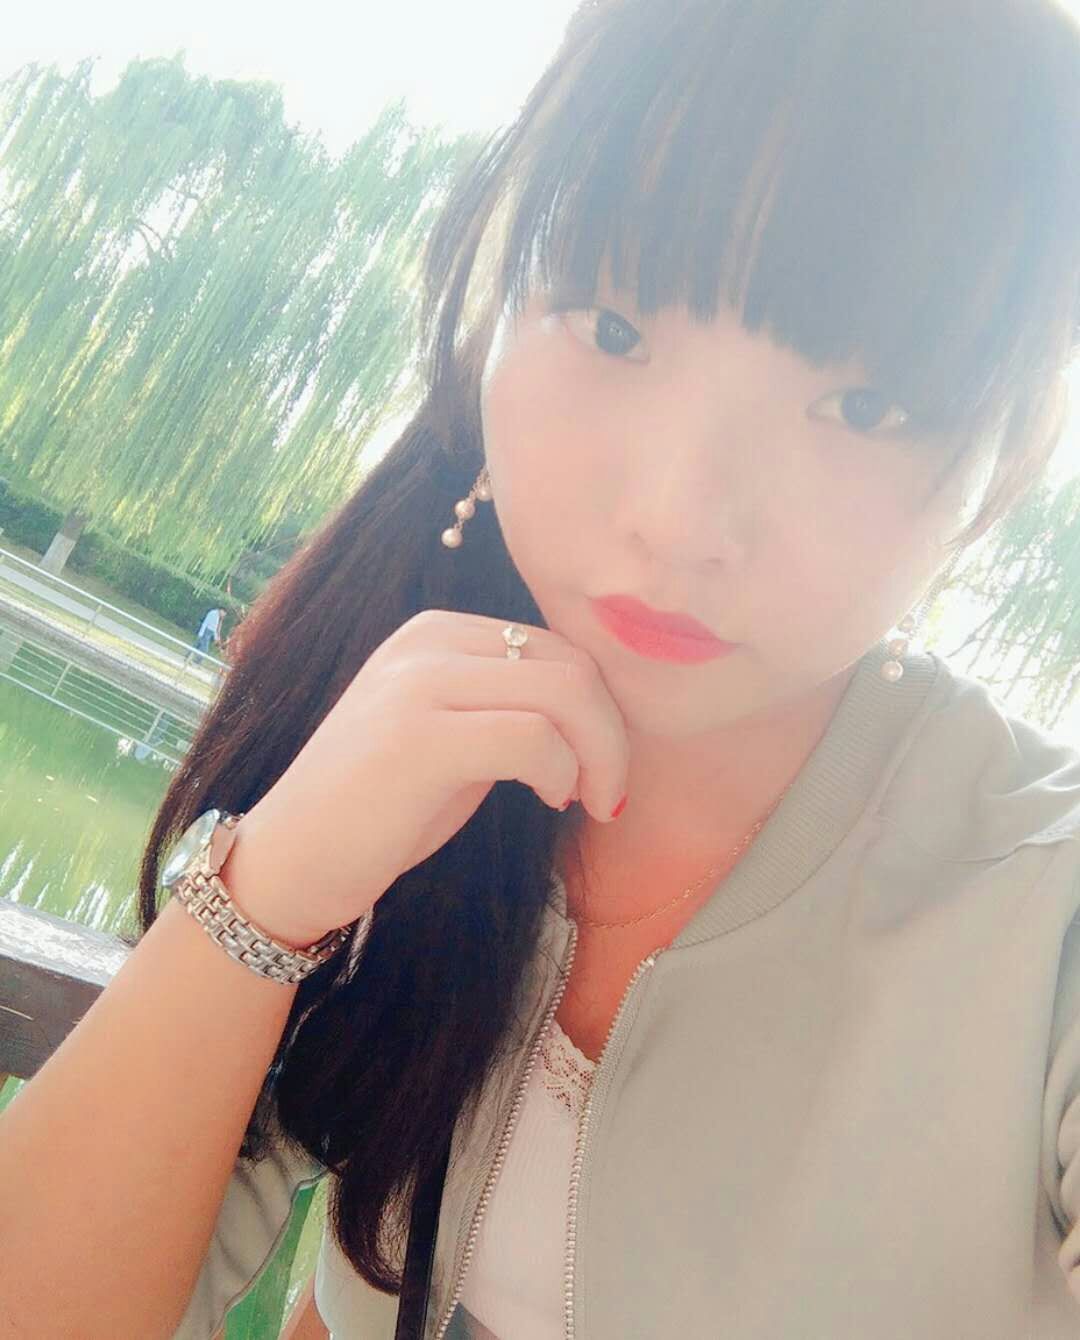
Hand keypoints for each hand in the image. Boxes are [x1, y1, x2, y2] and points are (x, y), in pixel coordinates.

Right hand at [220, 609, 629, 948]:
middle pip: (571, 664)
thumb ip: (505, 706)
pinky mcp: (419, 737)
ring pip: (564, 693)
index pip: (556, 647)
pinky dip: (563, 773)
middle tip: (609, 793)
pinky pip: (534, 737)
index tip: (599, 766)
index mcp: (436, 633)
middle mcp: (427, 642)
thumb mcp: (449, 735)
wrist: (290, 861)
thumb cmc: (377, 809)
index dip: (600, 708)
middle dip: (612, 732)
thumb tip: (595, 714)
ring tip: (590, 800)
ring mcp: (419, 683)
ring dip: (600, 755)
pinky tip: (552, 801)